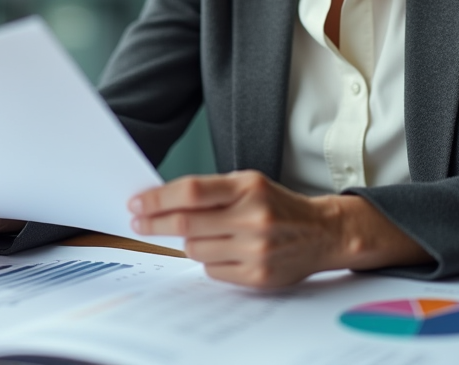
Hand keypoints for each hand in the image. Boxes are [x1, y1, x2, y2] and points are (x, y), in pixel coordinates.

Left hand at [128, 171, 430, 287]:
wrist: (321, 232)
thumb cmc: (276, 205)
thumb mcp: (248, 184)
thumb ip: (210, 191)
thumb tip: (160, 202)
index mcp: (248, 187)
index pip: (191, 192)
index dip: (157, 198)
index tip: (136, 203)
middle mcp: (253, 217)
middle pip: (186, 223)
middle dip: (155, 223)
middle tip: (138, 222)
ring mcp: (256, 249)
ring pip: (194, 249)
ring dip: (188, 242)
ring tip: (205, 234)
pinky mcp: (258, 275)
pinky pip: (212, 270)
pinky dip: (209, 260)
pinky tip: (225, 251)